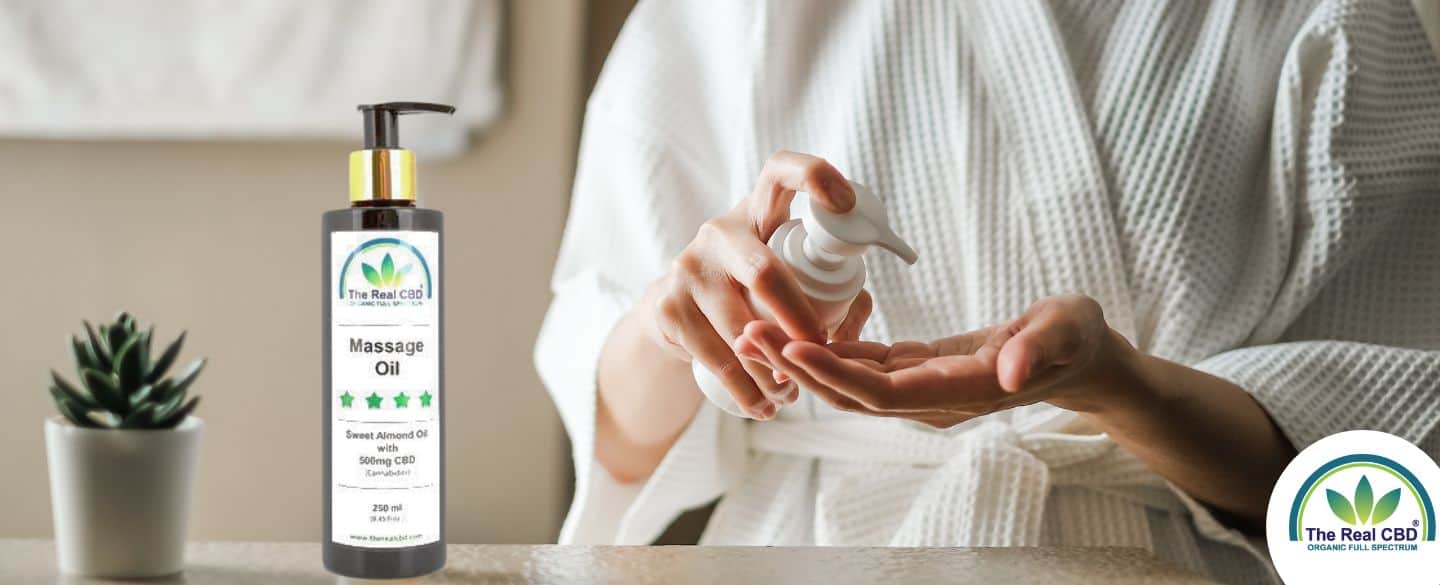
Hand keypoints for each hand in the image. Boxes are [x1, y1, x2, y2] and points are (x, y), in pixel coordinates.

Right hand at [640, 151, 871, 418]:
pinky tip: (762, 406)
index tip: (845, 204)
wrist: (676, 310)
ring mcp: (688, 269)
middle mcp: (720, 232)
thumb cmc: (753, 287)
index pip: (781, 172)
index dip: (814, 178)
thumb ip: (833, 286)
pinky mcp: (669, 308)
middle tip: (821, 351)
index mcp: (758, 211)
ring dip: (774, 370)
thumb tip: (854, 320)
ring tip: (793, 394)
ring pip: (740, 328)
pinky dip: (745, 389)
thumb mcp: (786, 269)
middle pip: (765, 272)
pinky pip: (716, 357)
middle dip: (798, 319)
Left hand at [734, 294, 1141, 426]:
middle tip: (750, 332)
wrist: (1081, 359)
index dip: (837, 372)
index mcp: (960, 390)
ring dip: (802, 360)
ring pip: (849, 382)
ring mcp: (921, 388)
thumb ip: (1041, 347)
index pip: (884, 391)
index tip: (793, 345)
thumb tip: (1012, 372)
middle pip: (851, 391)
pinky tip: (794, 329)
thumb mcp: (1068, 330)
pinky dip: (828, 350)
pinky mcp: (917, 371)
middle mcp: (932, 398)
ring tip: (755, 330)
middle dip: (799, 365)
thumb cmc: (1076, 339)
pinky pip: (863, 367)